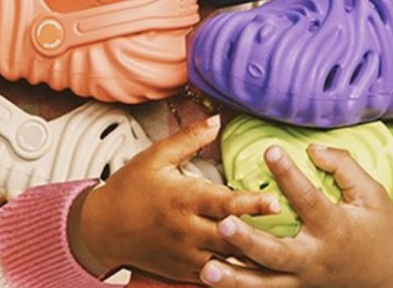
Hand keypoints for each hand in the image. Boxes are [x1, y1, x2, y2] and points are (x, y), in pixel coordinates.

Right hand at [74, 118, 280, 282]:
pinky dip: (237, 274)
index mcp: (182, 199)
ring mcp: (186, 254)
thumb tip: (216, 119)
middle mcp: (186, 229)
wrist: (101, 229)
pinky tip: (258, 269)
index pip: (224, 203)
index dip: (251, 204)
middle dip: (262, 234)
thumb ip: (187, 139)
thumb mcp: (155, 158)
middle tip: (291, 231)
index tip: (275, 201)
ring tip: (282, 253)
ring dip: (254, 257)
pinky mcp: (184, 270)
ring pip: (228, 260)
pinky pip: (216, 276)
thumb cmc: (128, 190)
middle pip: (232, 235)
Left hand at [200, 145, 392, 287]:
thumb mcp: (371, 194)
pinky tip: (209, 279)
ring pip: (264, 284)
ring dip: (234, 278)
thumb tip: (312, 149)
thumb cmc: (377, 228)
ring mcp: (302, 279)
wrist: (387, 276)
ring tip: (207, 269)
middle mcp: (315, 258)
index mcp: (335, 228)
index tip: (270, 150)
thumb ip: (344, 167)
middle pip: (277, 253)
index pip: (308, 199)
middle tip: (223, 223)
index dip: (289, 175)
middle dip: (248, 241)